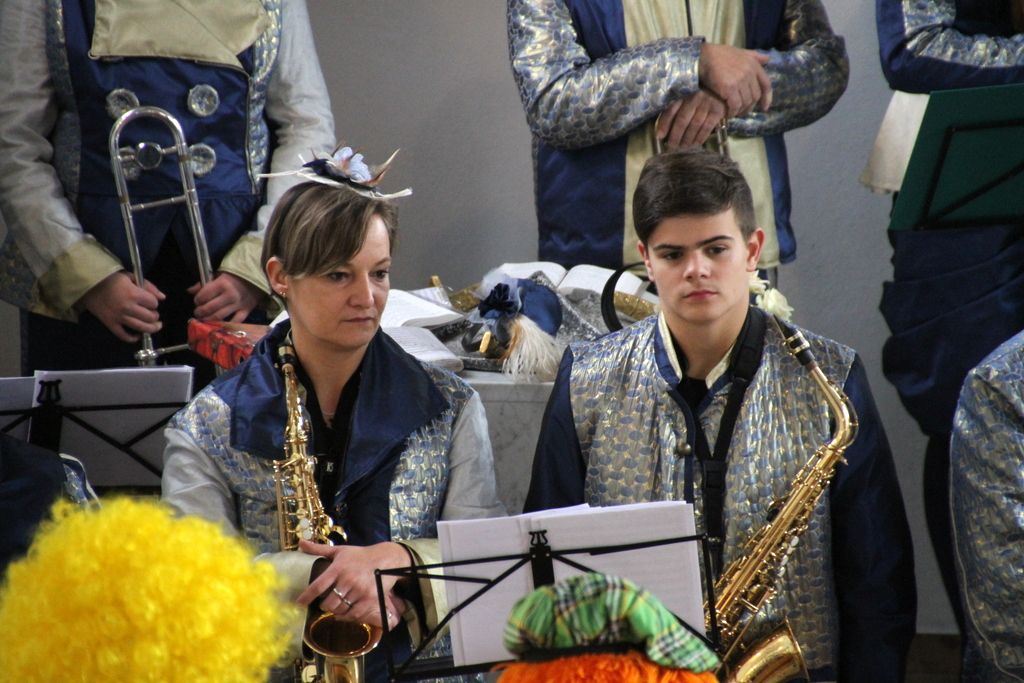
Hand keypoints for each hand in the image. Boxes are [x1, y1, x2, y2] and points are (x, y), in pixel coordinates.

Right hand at [79, 271, 164, 341]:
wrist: (89, 285)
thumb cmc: (111, 279)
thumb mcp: (131, 277)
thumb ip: (149, 287)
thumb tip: (163, 297)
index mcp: (133, 294)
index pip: (153, 303)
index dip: (154, 302)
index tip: (150, 301)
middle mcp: (127, 307)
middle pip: (150, 317)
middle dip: (154, 315)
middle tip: (153, 314)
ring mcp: (118, 317)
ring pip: (141, 328)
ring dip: (151, 328)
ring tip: (155, 326)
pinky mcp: (110, 324)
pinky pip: (123, 336)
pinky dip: (132, 338)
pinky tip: (137, 335)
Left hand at [189, 272, 262, 321]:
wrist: (258, 276)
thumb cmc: (236, 275)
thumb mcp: (219, 275)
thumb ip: (204, 284)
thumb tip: (190, 291)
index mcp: (222, 284)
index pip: (203, 296)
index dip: (197, 300)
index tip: (197, 301)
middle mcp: (229, 295)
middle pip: (209, 308)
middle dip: (200, 312)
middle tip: (198, 313)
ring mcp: (238, 304)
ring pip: (219, 317)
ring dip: (209, 319)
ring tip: (205, 319)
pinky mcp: (246, 311)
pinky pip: (235, 322)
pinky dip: (227, 325)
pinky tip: (220, 325)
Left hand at [296, 540, 410, 629]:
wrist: (386, 558)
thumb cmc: (359, 555)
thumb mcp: (339, 550)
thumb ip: (318, 549)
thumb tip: (300, 543)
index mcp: (338, 568)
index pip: (318, 585)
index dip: (307, 596)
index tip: (299, 603)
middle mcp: (348, 579)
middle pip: (328, 603)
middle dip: (324, 605)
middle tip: (326, 603)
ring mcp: (359, 590)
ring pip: (340, 609)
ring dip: (336, 610)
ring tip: (336, 606)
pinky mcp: (369, 599)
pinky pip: (353, 614)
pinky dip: (346, 616)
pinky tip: (344, 613)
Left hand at [656, 90, 726, 148]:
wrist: (721, 94)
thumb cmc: (698, 102)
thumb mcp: (685, 104)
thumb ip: (672, 114)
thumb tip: (660, 134)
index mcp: (683, 95)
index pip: (671, 110)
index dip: (664, 124)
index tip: (660, 136)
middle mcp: (694, 98)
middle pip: (682, 119)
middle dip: (676, 135)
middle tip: (672, 146)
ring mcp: (706, 104)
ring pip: (695, 124)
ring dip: (687, 139)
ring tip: (683, 147)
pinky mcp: (717, 111)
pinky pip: (707, 127)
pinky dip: (700, 137)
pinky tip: (695, 144)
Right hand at [698, 43, 771, 116]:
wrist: (703, 57)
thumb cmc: (719, 54)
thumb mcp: (739, 52)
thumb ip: (753, 56)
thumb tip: (767, 59)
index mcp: (753, 64)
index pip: (766, 84)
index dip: (767, 98)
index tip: (764, 107)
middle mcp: (749, 73)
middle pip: (755, 96)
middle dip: (750, 106)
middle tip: (742, 111)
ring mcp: (740, 81)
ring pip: (746, 102)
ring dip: (740, 110)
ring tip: (734, 113)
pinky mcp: (729, 89)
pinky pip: (735, 106)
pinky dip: (732, 112)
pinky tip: (727, 114)